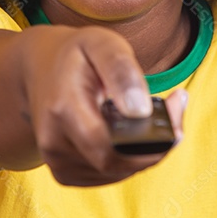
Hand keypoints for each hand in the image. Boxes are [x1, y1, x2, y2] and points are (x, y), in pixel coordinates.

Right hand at [18, 24, 187, 186]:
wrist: (40, 68)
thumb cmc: (76, 54)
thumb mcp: (100, 43)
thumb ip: (121, 70)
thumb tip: (141, 111)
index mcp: (62, 110)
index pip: (109, 147)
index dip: (148, 141)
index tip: (175, 108)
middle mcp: (54, 143)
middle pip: (118, 164)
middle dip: (155, 144)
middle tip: (175, 108)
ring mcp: (58, 162)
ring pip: (119, 172)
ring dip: (146, 150)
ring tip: (158, 114)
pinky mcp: (66, 172)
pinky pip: (110, 174)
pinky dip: (130, 157)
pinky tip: (135, 130)